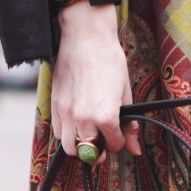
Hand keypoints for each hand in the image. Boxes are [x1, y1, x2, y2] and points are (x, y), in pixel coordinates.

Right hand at [52, 0, 140, 163]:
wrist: (85, 37)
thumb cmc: (109, 61)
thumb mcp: (126, 93)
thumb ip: (129, 125)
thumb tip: (135, 150)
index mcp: (106, 116)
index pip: (113, 145)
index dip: (119, 141)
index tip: (119, 133)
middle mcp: (84, 119)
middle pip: (90, 153)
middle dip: (99, 150)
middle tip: (103, 141)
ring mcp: (67, 114)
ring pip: (71, 149)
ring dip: (81, 147)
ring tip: (89, 135)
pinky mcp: (55, 106)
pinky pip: (58, 133)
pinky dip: (67, 135)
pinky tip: (76, 124)